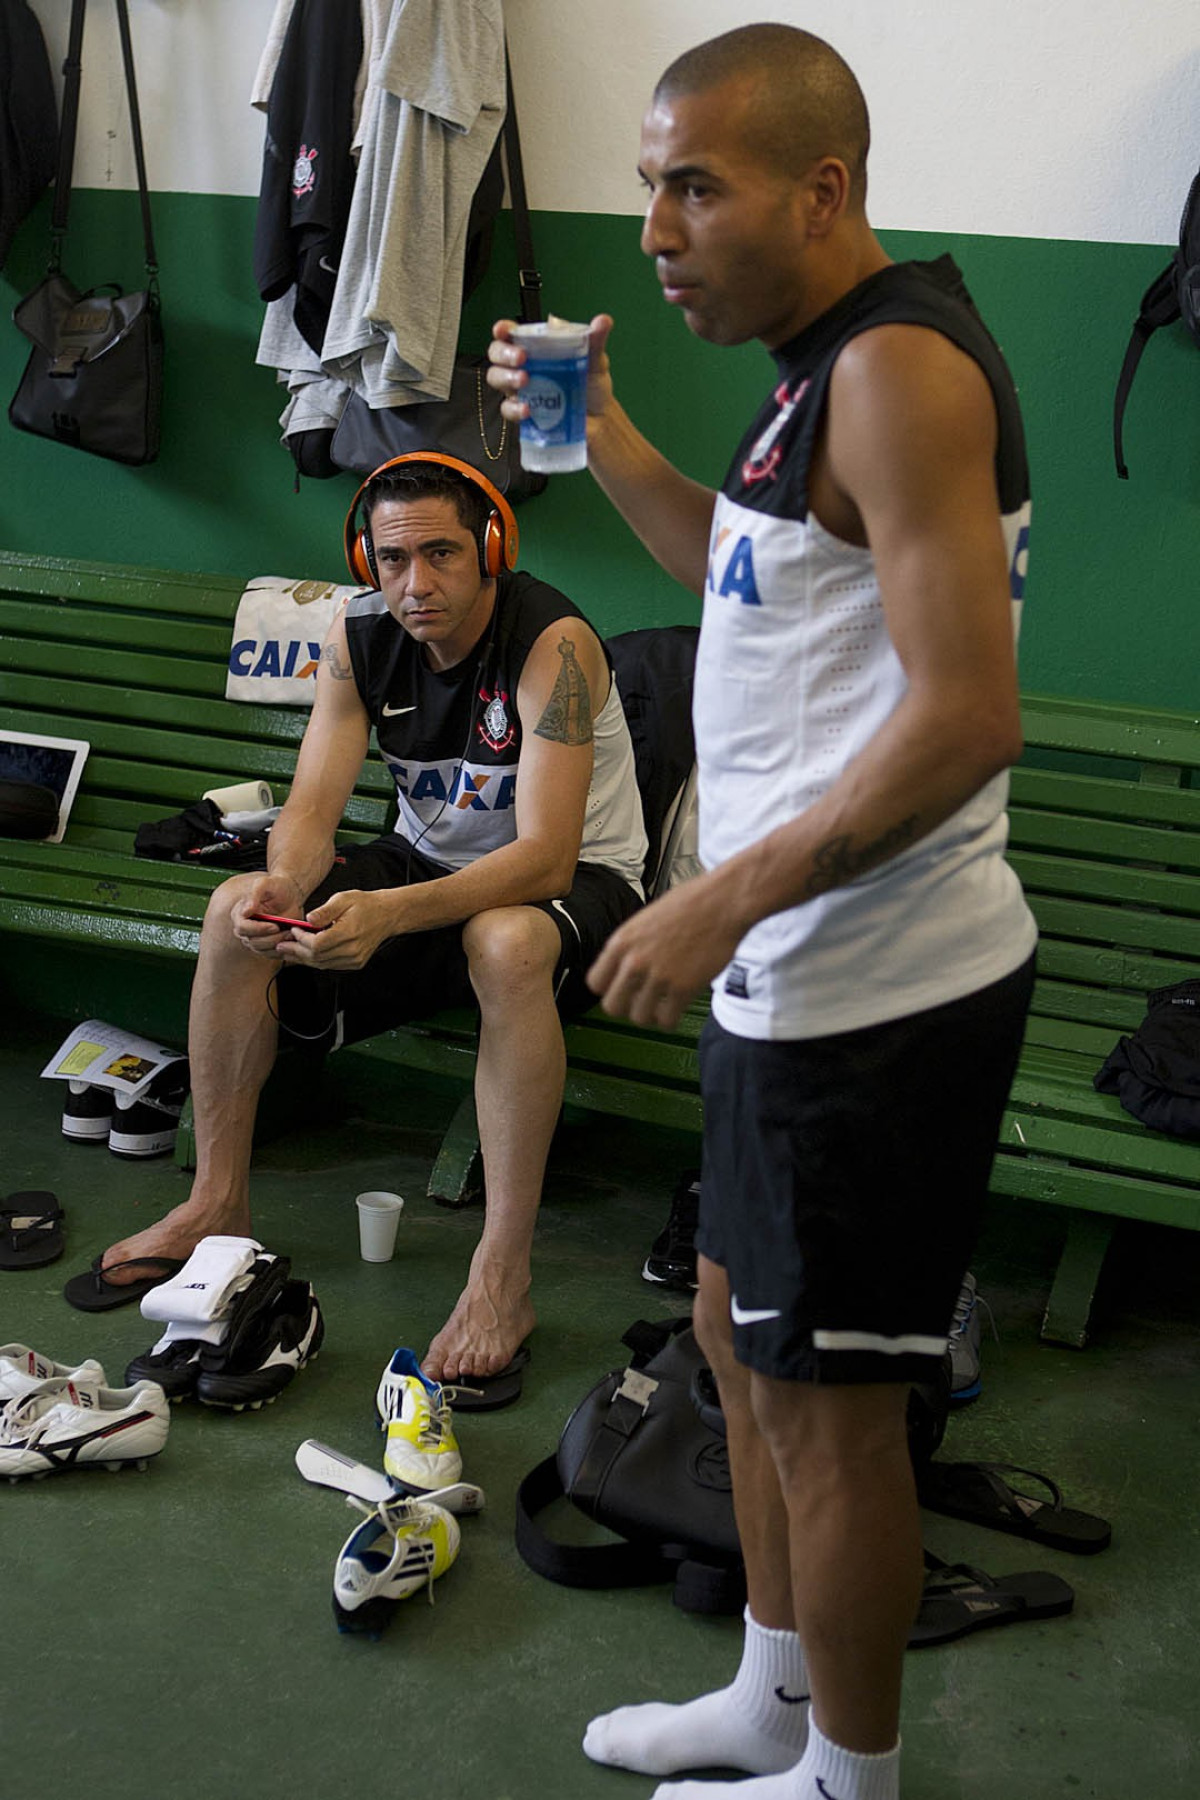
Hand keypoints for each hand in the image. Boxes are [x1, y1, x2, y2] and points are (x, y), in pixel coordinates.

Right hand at [232, 874, 307, 955]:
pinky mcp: (265, 945)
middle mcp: (244, 928)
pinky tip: (291, 942)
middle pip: (252, 942)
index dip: (258, 929)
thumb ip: (254, 894)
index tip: (274, 926)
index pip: (242, 927)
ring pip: (261, 949)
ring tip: (291, 934)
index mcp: (239, 913)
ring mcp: (253, 938)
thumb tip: (245, 911)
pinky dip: (281, 951)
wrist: (289, 893)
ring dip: (278, 944)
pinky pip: (270, 954)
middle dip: (271, 938)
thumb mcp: (264, 884)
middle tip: (288, 931)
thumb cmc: (275, 886)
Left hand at [274, 888, 394, 971]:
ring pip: (322, 964)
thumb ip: (325, 911)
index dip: (301, 939)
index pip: (318, 944)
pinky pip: (330, 965)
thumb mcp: (343, 899)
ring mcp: (354, 959)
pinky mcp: (355, 963)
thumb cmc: (365, 905)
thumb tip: (308, 920)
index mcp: (349, 932)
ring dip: (303, 958)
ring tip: (288, 952)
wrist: (386, 915)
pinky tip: (305, 955)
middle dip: (296, 951)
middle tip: (281, 946)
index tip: (293, 930)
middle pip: (317, 957)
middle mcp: (352, 950)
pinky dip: (316, 961)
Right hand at [487, 313, 615, 423]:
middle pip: (497, 354)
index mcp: (538, 348)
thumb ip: (595, 340)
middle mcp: (525, 366)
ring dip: (506, 377)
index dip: (503, 329)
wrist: (599, 421)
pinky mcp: (523, 413)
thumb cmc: (591, 387)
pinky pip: (508, 409)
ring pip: (497, 378)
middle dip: (504, 353)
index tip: (504, 330)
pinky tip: (527, 409)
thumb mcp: (595, 361)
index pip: (513, 333)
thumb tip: (603, 321)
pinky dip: (514, 408)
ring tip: (524, 381)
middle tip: (521, 357)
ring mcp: (521, 390)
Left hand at [586, 876, 744, 1029]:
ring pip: (639, 1018)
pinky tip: (677, 1007)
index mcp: (622, 941)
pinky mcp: (683, 988)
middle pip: (612, 1006)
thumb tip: (624, 966)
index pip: (595, 983)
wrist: (723, 902)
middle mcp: (635, 961)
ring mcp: (659, 976)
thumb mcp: (646, 919)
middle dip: (626, 1007)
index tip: (622, 989)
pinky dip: (671, 1020)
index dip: (609, 989)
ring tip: (662, 1005)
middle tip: (641, 1002)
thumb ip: (632, 945)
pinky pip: (667, 1021)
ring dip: (651, 1015)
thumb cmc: (690, 904)